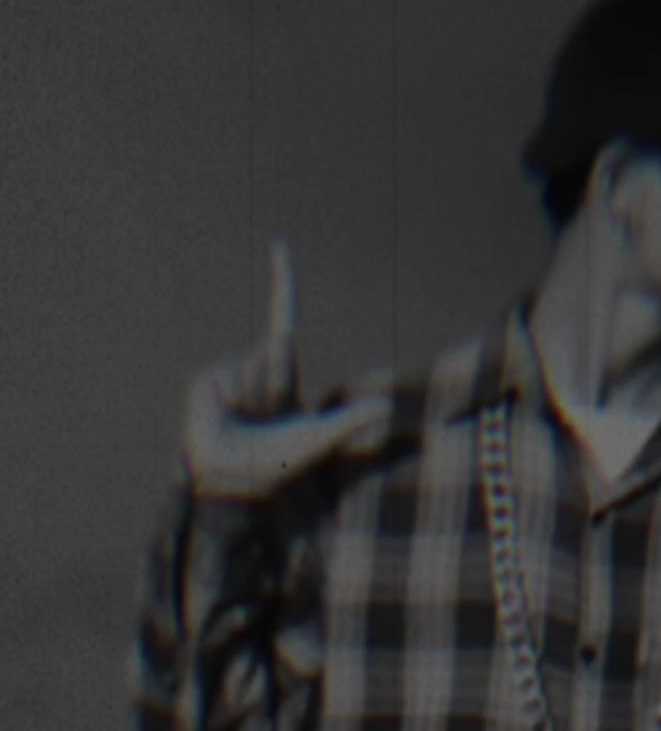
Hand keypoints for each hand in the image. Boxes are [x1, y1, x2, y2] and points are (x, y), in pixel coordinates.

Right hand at [183, 240, 381, 499]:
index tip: (278, 246)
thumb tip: (383, 408)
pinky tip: (226, 420)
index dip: (283, 284)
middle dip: (277, 380)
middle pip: (275, 351)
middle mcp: (256, 368)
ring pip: (252, 365)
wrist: (230, 484)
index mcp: (282, 375)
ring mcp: (230, 374)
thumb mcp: (315, 442)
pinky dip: (230, 400)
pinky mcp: (207, 383)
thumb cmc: (275, 466)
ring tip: (248, 425)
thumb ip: (347, 423)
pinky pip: (225, 378)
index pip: (284, 320)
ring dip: (256, 396)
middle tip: (270, 420)